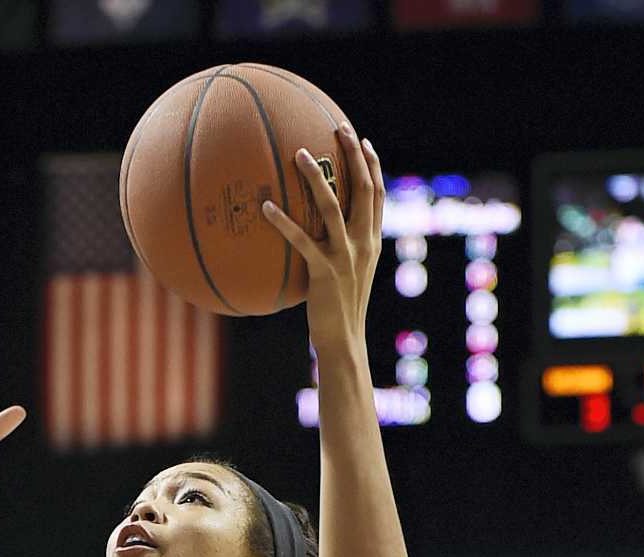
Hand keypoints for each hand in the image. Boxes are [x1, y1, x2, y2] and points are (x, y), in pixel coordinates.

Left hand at [262, 128, 384, 344]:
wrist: (344, 342)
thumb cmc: (340, 311)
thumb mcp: (348, 276)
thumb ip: (343, 250)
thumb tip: (320, 233)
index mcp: (372, 242)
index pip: (378, 195)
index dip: (373, 165)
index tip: (363, 140)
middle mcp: (364, 243)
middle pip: (363, 188)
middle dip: (353, 154)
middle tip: (339, 127)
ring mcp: (345, 256)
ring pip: (333, 205)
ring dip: (316, 177)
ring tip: (299, 153)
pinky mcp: (324, 272)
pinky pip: (301, 240)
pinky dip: (283, 222)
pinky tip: (265, 207)